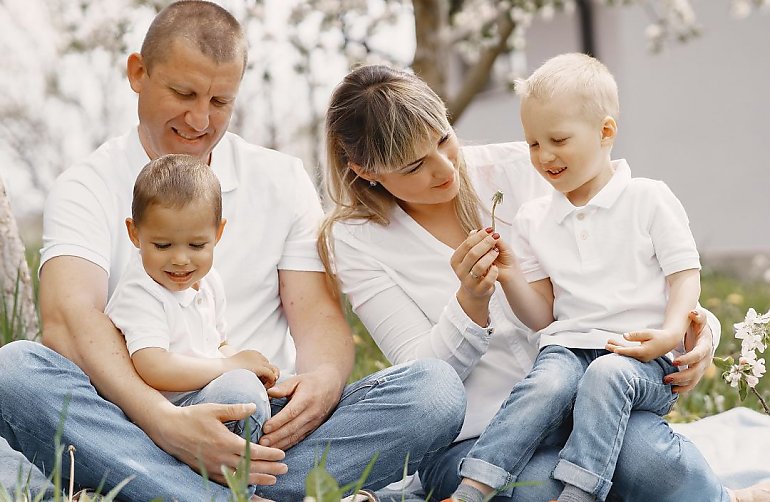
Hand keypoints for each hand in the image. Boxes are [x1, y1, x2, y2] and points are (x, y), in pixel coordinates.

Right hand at [152, 402, 286, 484]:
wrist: (168, 430)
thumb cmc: (192, 417)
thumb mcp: (214, 409)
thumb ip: (235, 409)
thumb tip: (254, 406)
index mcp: (225, 442)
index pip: (252, 451)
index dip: (269, 454)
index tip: (282, 454)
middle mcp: (220, 457)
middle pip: (250, 467)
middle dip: (269, 468)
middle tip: (285, 469)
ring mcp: (213, 467)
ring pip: (240, 476)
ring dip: (259, 478)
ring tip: (274, 479)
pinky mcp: (207, 470)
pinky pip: (227, 481)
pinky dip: (241, 483)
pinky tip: (251, 483)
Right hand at [226, 350, 279, 387]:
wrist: (216, 371)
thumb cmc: (221, 374)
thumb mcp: (235, 370)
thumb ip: (245, 372)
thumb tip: (250, 382)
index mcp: (250, 354)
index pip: (264, 363)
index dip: (264, 374)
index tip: (258, 383)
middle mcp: (256, 355)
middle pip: (270, 366)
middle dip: (268, 376)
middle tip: (263, 387)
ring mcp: (258, 360)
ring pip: (273, 370)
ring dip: (271, 380)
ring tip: (263, 389)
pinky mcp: (259, 367)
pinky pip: (271, 375)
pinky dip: (270, 383)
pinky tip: (263, 389)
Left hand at [260, 367, 342, 449]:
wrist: (330, 386)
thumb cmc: (310, 382)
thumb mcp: (297, 380)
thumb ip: (283, 387)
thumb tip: (269, 392)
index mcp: (307, 398)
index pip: (291, 412)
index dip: (278, 421)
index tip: (265, 428)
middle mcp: (312, 412)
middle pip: (292, 427)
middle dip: (276, 436)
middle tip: (262, 442)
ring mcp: (314, 422)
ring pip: (296, 436)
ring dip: (281, 443)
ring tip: (266, 448)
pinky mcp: (314, 428)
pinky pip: (300, 438)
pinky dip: (288, 444)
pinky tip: (277, 449)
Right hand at [450, 228, 499, 299]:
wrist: (474, 293)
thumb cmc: (473, 271)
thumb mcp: (470, 257)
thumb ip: (472, 244)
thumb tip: (476, 231)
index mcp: (456, 260)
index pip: (467, 244)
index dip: (480, 236)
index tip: (490, 230)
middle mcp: (460, 271)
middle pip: (473, 253)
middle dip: (486, 243)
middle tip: (495, 237)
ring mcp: (469, 282)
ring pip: (479, 266)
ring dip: (490, 256)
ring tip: (496, 251)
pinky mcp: (479, 290)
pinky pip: (487, 280)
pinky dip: (493, 272)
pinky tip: (496, 267)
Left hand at [605, 328, 680, 362]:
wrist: (669, 341)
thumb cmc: (659, 336)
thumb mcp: (648, 333)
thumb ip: (636, 335)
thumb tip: (624, 336)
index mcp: (645, 351)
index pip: (631, 351)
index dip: (622, 350)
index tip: (614, 349)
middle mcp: (643, 357)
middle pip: (627, 354)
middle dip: (616, 349)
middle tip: (606, 345)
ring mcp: (642, 358)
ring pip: (627, 354)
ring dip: (618, 349)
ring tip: (607, 345)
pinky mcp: (641, 357)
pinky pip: (630, 354)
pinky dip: (623, 350)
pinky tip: (616, 346)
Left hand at [668, 309, 712, 392]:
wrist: (703, 336)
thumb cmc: (698, 327)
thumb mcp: (699, 320)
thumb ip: (698, 316)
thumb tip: (693, 312)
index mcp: (705, 347)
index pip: (698, 355)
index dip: (687, 359)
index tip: (674, 361)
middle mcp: (706, 359)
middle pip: (696, 371)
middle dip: (682, 376)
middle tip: (666, 378)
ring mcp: (702, 367)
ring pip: (694, 379)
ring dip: (681, 383)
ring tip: (666, 382)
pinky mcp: (697, 373)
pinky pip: (692, 383)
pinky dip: (684, 388)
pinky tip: (673, 390)